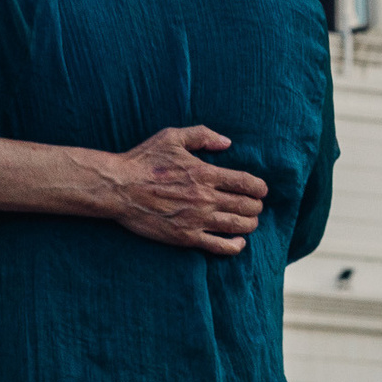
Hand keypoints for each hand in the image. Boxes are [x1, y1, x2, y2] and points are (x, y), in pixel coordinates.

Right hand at [103, 126, 268, 256]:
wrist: (119, 188)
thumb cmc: (143, 160)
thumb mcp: (172, 137)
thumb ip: (202, 135)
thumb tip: (227, 142)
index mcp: (205, 173)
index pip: (245, 182)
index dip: (259, 187)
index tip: (262, 190)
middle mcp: (205, 198)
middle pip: (245, 205)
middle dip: (256, 206)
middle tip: (256, 205)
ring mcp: (196, 219)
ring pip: (237, 226)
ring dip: (250, 224)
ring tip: (251, 221)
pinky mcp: (185, 237)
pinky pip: (218, 246)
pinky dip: (234, 246)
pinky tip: (239, 242)